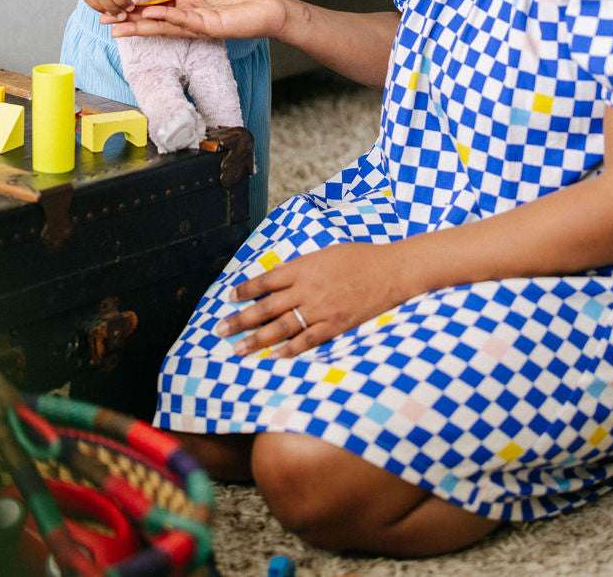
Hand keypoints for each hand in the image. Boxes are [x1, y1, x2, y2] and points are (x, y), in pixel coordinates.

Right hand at [107, 0, 288, 42]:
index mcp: (193, 4)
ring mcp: (201, 25)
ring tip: (119, 26)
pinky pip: (186, 22)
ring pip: (165, 25)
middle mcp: (193, 17)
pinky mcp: (212, 27)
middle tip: (105, 21)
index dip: (140, 6)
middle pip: (155, 20)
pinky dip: (167, 19)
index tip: (119, 4)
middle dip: (130, 21)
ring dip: (142, 25)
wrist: (275, 5)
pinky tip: (150, 18)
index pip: (160, 6)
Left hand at [216, 244, 407, 356]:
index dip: (246, 290)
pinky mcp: (336, 325)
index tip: (230, 298)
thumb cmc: (359, 258)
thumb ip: (301, 268)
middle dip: (241, 320)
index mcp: (303, 267)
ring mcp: (321, 309)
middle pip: (267, 307)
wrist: (391, 271)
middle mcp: (308, 289)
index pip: (266, 280)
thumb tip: (278, 279)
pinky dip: (290, 350)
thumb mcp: (324, 255)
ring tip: (239, 350)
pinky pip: (308, 341)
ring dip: (257, 340)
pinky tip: (274, 356)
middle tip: (220, 330)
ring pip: (282, 327)